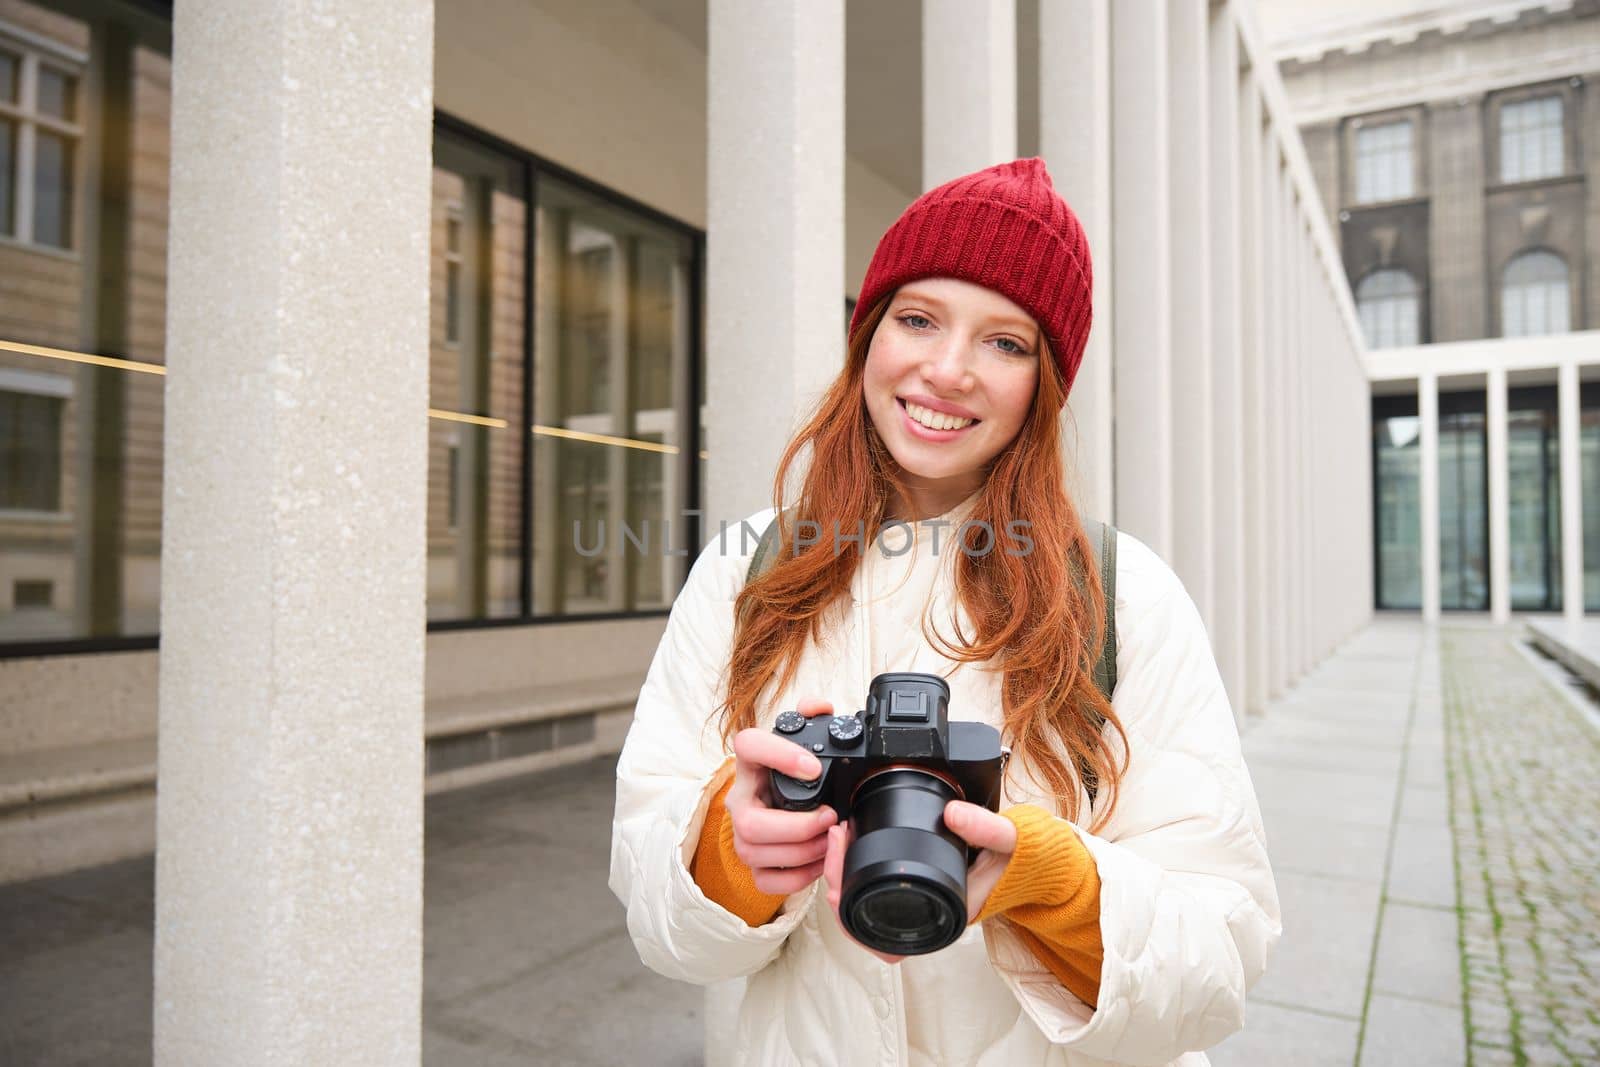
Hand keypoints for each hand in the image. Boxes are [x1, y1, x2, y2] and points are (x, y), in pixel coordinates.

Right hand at [724, 697, 838, 895]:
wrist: (776, 801)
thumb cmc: (789, 772)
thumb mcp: (798, 741)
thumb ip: (810, 716)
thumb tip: (820, 708)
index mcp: (751, 763)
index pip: (747, 745)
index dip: (778, 755)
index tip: (813, 767)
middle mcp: (740, 799)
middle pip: (749, 822)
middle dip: (796, 826)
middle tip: (829, 816)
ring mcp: (741, 835)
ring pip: (756, 853)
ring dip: (802, 851)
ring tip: (829, 839)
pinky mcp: (753, 864)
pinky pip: (767, 881)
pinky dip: (797, 877)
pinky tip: (818, 862)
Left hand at [822, 799, 1018, 963]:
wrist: (1032, 862)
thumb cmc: (1019, 861)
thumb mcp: (1008, 840)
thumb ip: (985, 827)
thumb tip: (951, 814)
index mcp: (941, 917)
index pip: (881, 934)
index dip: (849, 909)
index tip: (838, 871)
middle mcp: (924, 918)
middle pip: (859, 919)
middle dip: (835, 880)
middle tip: (835, 838)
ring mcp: (916, 905)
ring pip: (860, 905)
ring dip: (841, 874)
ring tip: (838, 836)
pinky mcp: (913, 887)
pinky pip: (872, 890)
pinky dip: (854, 870)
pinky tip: (850, 843)